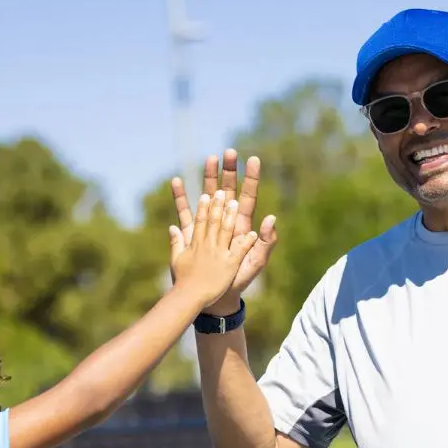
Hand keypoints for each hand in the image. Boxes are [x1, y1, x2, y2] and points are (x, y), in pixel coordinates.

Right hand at [171, 149, 277, 314]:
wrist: (218, 296)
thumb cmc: (240, 279)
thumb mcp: (256, 262)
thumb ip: (266, 242)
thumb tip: (271, 218)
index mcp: (241, 226)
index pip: (247, 197)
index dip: (250, 179)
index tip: (253, 159)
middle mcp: (225, 221)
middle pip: (227, 190)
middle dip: (228, 171)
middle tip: (228, 151)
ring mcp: (208, 225)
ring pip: (207, 195)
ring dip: (207, 177)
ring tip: (208, 157)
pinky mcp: (193, 233)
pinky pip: (185, 212)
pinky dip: (180, 197)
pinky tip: (177, 181)